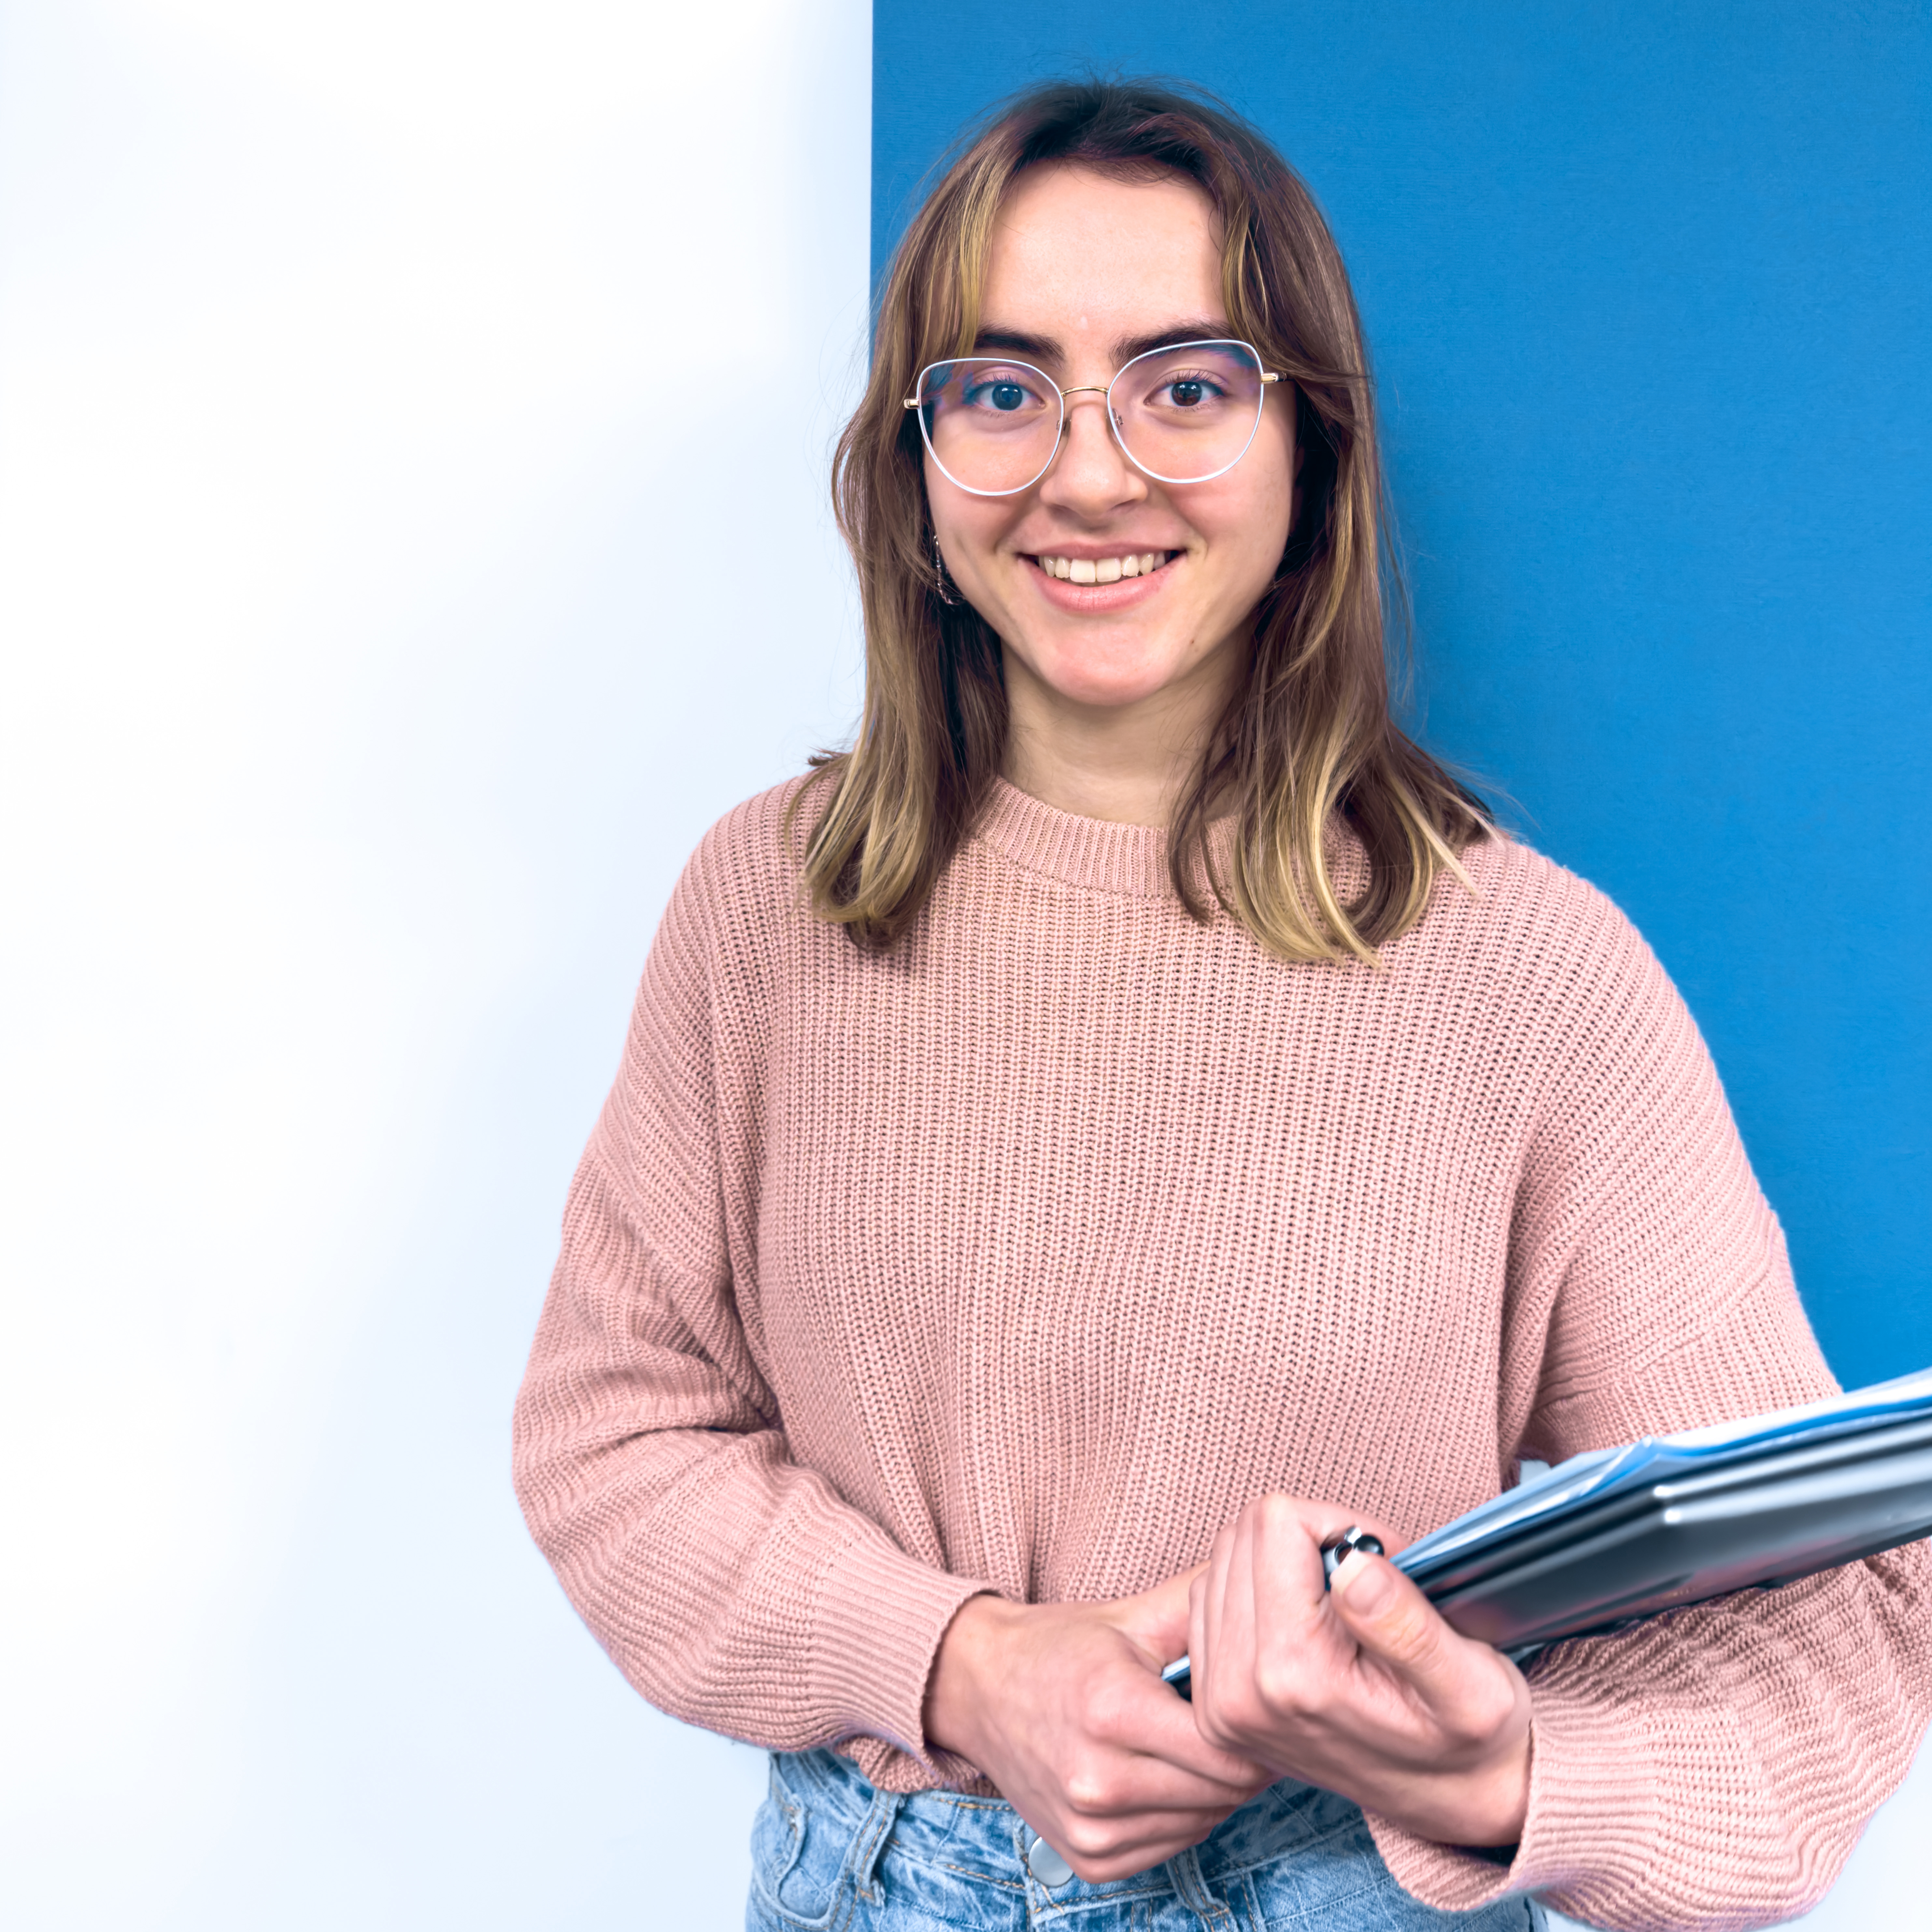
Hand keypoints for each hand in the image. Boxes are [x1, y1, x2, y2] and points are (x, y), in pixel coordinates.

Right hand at [923, 1576, 1274, 1882]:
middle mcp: (1097, 1780)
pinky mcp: (1086, 1858)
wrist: (979, 1687)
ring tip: (1195, 1749)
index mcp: (1113, 1712)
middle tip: (1236, 1729)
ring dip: (1211, 1792)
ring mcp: (1088, 1827)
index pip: (1225, 1753)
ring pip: (1200, 1825)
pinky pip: (1168, 1848)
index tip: (1257, 1710)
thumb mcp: (1132, 1617)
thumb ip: (1201, 1603)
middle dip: (1239, 1762)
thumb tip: (1267, 1581)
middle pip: (1219, 1793)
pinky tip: (1163, 1777)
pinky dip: (1179, 1817)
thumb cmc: (1061, 1646)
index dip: (1253, 1733)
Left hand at [1187, 1495, 1530, 1847]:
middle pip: (1244, 1536)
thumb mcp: (1473, 1687)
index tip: (1381, 1564)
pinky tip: (1305, 1618)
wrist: (1449, 1799)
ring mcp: (1219, 1704)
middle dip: (1308, 1540)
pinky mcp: (1211, 1705)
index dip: (1339, 1526)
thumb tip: (1354, 1566)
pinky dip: (1256, 1590)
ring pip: (1223, 1561)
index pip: (1277, 1525)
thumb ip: (1409, 1626)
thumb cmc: (1467, 1738)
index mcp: (1296, 1677)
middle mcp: (1239, 1694)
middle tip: (1365, 1583)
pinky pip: (1210, 1599)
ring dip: (1279, 1563)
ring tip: (1338, 1604)